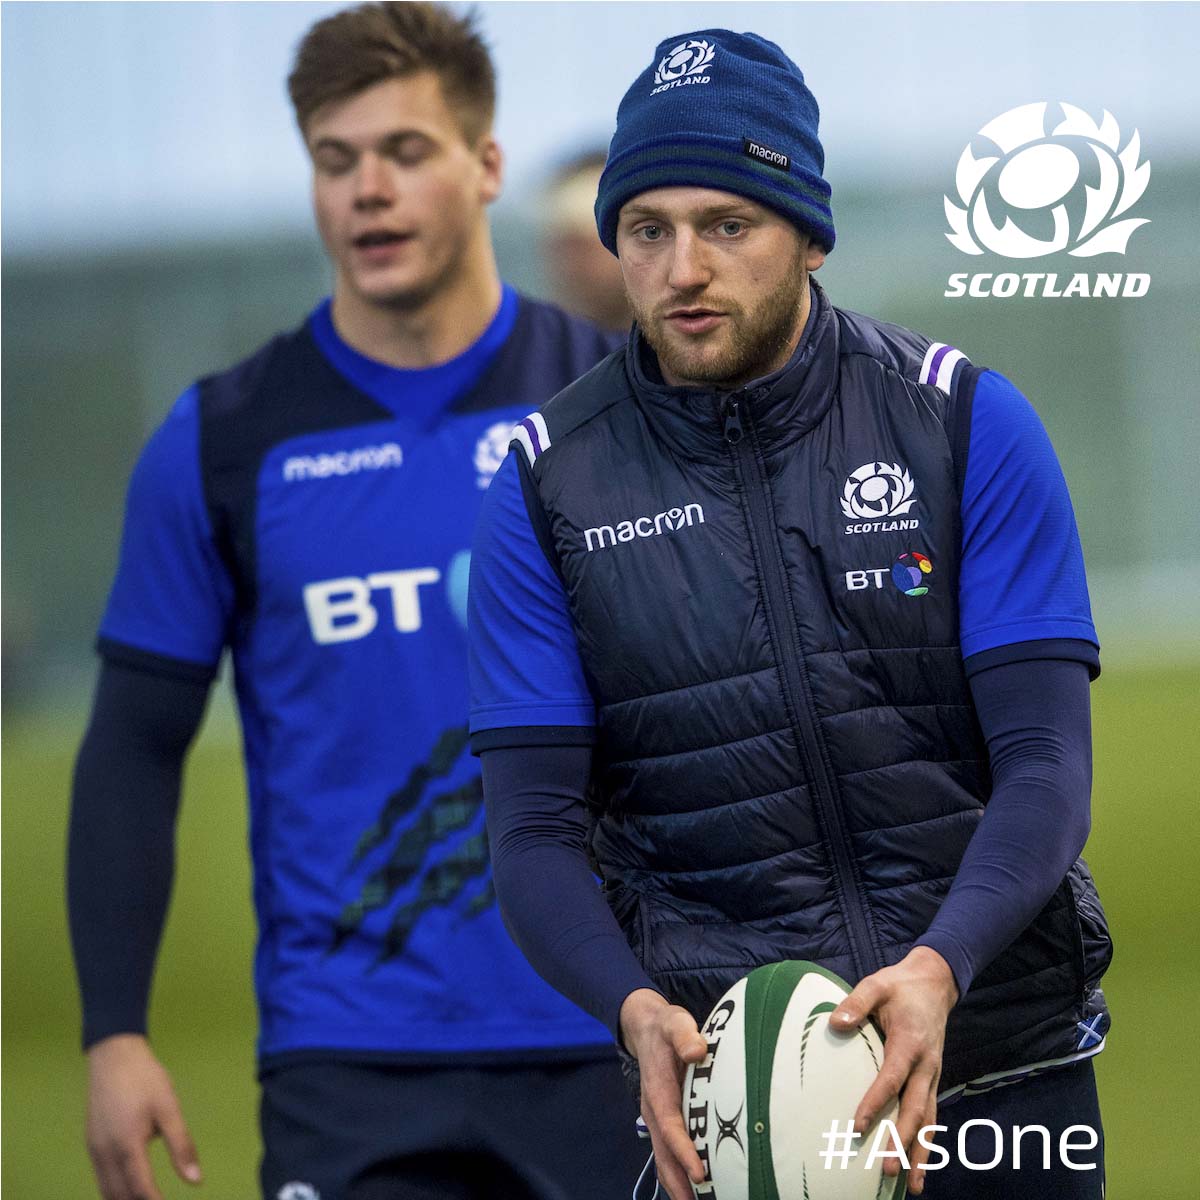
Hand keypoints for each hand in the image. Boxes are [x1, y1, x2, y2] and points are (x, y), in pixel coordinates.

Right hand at [85, 1034, 201, 1199]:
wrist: (114, 1056)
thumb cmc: (145, 1079)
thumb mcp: (169, 1108)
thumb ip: (182, 1146)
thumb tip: (196, 1180)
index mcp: (127, 1145)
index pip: (140, 1188)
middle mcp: (105, 1153)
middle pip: (119, 1195)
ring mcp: (94, 1150)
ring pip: (106, 1191)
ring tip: (147, 1199)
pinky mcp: (91, 1144)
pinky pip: (101, 1178)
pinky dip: (114, 1190)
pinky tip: (130, 1190)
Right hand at [619, 989, 708, 1199]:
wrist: (646, 1028)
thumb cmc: (665, 1027)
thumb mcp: (675, 1022)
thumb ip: (685, 1035)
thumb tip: (697, 1050)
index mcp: (658, 1090)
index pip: (670, 1126)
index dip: (683, 1151)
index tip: (699, 1173)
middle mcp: (654, 1109)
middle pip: (663, 1151)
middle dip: (678, 1180)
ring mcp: (657, 1116)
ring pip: (663, 1155)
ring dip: (676, 1182)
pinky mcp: (664, 1118)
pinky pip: (668, 1150)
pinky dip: (677, 1171)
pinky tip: (692, 1187)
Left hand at [831, 947, 958, 1196]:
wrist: (936, 982)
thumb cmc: (900, 986)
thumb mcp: (876, 985)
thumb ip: (856, 1003)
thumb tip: (835, 1023)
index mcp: (909, 1043)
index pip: (891, 1079)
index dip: (875, 1103)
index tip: (857, 1125)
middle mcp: (926, 1065)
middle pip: (915, 1109)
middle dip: (901, 1141)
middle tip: (886, 1169)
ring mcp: (932, 1075)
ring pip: (929, 1119)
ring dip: (920, 1152)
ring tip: (912, 1186)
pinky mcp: (932, 1079)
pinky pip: (931, 1114)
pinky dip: (927, 1141)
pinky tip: (919, 1165)